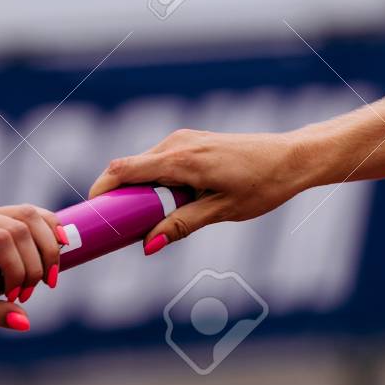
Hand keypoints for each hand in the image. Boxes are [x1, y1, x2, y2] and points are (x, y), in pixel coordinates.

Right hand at [90, 129, 313, 251]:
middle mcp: (178, 143)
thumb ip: (181, 225)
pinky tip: (165, 205)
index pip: (123, 169)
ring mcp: (184, 139)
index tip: (92, 215)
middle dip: (117, 198)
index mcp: (182, 160)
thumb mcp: (221, 212)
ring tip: (143, 222)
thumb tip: (148, 245)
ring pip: (144, 166)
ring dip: (138, 192)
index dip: (101, 191)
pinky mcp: (191, 141)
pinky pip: (159, 162)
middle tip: (114, 229)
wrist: (292, 158)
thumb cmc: (263, 185)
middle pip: (128, 169)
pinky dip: (153, 183)